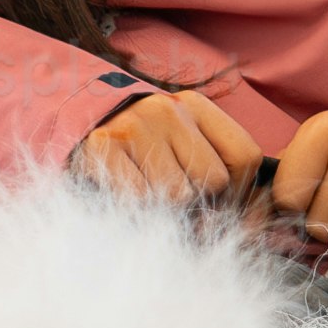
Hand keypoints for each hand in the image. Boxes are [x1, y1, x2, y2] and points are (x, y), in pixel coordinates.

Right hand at [79, 88, 262, 206]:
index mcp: (195, 105)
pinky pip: (141, 199)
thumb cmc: (140, 145)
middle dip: (199, 201)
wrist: (75, 122)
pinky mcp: (103, 146)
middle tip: (176, 198)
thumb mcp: (182, 142)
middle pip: (214, 180)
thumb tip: (252, 222)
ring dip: (166, 208)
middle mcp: (168, 109)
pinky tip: (125, 190)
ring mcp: (134, 126)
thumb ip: (219, 169)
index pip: (245, 155)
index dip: (240, 192)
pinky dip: (137, 208)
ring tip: (147, 190)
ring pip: (179, 195)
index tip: (221, 203)